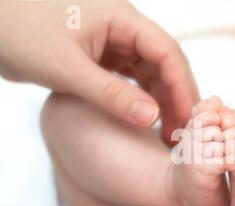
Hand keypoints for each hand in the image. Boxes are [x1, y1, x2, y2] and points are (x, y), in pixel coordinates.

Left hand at [0, 0, 197, 140]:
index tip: (189, 116)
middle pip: (164, 63)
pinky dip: (141, 98)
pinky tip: (146, 118)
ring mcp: (114, 42)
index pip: (166, 52)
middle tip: (182, 131)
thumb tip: (152, 117)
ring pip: (150, 73)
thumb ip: (111, 94)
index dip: (181, 85)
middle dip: (176, 96)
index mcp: (121, 19)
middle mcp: (123, 29)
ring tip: (167, 131)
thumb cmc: (20, 33)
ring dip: (161, 100)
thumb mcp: (68, 68)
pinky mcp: (103, 56)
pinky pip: (132, 78)